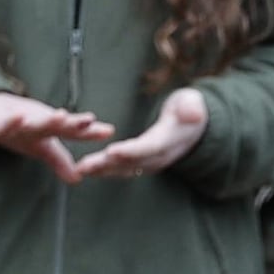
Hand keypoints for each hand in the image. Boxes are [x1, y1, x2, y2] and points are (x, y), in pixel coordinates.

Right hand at [0, 90, 110, 166]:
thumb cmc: (20, 130)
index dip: (90, 131)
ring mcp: (19, 120)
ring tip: (61, 116)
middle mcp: (38, 121)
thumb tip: (79, 179)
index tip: (108, 130)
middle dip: (72, 122)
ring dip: (47, 118)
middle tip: (88, 120)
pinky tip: (18, 119)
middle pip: (58, 123)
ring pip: (34, 121)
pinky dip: (11, 121)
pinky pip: (5, 123)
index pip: (73, 130)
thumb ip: (60, 162)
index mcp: (50, 127)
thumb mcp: (41, 148)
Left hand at [57, 88, 209, 183]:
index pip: (150, 148)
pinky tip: (83, 168)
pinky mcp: (140, 164)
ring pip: (123, 168)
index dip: (132, 151)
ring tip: (80, 168)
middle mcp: (159, 156)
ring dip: (100, 170)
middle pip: (131, 162)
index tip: (112, 152)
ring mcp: (149, 163)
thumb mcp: (193, 103)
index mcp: (170, 140)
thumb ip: (192, 108)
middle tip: (84, 165)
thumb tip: (193, 114)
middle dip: (107, 164)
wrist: (193, 129)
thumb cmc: (189, 109)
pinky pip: (120, 169)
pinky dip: (102, 169)